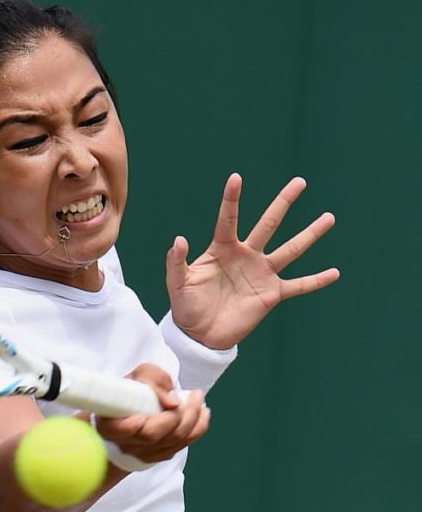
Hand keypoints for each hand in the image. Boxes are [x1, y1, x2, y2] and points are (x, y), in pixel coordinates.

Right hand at [94, 364, 209, 463]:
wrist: (127, 412)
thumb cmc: (129, 391)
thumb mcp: (137, 376)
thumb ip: (153, 380)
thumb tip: (173, 402)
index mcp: (110, 425)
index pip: (128, 428)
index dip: (147, 419)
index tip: (165, 403)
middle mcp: (124, 444)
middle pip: (154, 436)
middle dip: (179, 415)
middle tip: (193, 395)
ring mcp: (142, 454)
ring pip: (172, 443)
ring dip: (193, 420)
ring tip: (199, 400)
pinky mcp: (158, 457)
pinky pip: (181, 446)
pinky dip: (197, 430)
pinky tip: (203, 414)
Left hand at [166, 174, 339, 348]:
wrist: (199, 334)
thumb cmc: (186, 305)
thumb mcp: (177, 282)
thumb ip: (176, 261)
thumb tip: (179, 239)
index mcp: (222, 249)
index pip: (228, 219)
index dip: (231, 198)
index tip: (236, 177)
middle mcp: (246, 255)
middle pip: (268, 224)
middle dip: (283, 202)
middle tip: (299, 181)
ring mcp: (261, 274)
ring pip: (290, 249)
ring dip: (310, 234)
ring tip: (329, 217)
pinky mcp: (271, 294)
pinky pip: (298, 285)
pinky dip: (316, 280)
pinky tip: (335, 272)